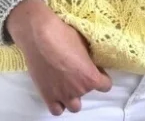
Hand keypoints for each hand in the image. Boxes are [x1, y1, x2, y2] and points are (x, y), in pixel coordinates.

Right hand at [6, 0, 111, 115]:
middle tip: (79, 72)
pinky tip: (57, 92)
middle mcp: (78, 89)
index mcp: (90, 76)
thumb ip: (89, 58)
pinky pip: (56, 110)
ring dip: (73, 97)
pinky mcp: (46, 96)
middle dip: (85, 83)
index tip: (97, 70)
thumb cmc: (63, 35)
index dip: (102, 77)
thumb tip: (90, 61)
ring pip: (74, 107)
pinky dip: (59, 103)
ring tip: (68, 83)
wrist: (39, 36)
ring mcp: (62, 95)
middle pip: (88, 93)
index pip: (105, 86)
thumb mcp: (84, 43)